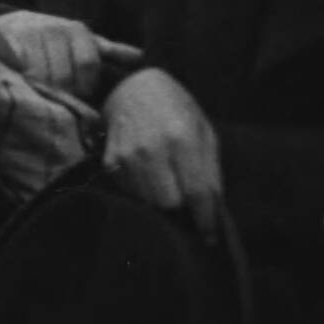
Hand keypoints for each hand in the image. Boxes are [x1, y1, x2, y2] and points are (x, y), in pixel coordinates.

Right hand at [0, 11, 137, 95]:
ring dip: (45, 91)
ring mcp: (28, 36)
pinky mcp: (7, 45)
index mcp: (76, 29)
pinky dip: (26, 82)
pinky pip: (21, 71)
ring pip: (42, 78)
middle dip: (65, 93)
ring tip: (46, 95)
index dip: (86, 85)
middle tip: (63, 100)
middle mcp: (53, 30)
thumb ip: (108, 49)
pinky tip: (28, 86)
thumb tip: (140, 57)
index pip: (89, 64)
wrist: (12, 24)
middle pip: (65, 76)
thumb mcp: (81, 39)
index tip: (82, 94)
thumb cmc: (53, 36)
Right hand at [101, 67, 229, 239]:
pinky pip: (130, 192)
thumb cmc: (176, 109)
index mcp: (182, 139)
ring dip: (160, 198)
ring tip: (166, 181)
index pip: (197, 193)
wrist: (133, 87)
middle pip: (169, 203)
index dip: (206, 219)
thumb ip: (210, 170)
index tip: (211, 236)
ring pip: (147, 201)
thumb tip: (212, 209)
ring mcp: (126, 156)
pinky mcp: (110, 161)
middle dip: (180, 204)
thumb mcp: (204, 131)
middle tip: (185, 195)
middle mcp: (151, 150)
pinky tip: (147, 173)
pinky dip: (141, 190)